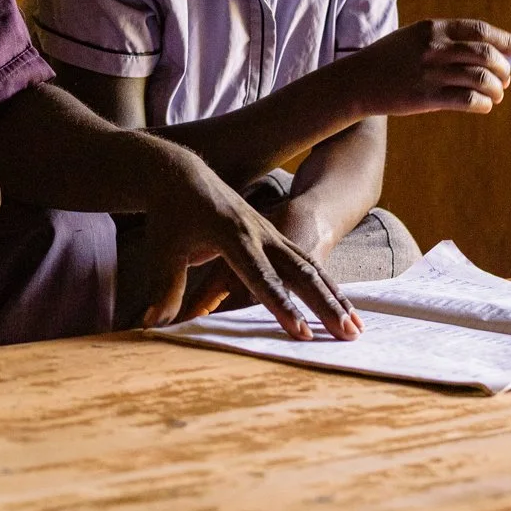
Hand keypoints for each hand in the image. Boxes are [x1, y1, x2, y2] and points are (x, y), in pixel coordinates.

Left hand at [135, 142, 359, 341]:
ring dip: (335, 299)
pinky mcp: (277, 237)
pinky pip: (309, 264)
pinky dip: (329, 288)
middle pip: (299, 272)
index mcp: (231, 236)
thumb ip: (163, 287)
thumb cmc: (170, 216)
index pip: (259, 277)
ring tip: (356, 330)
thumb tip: (153, 323)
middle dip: (323, 305)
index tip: (300, 332)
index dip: (280, 306)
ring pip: (311, 268)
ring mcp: (272, 233)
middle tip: (345, 335)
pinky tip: (345, 311)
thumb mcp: (162, 250)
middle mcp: (259, 234)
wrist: (181, 175)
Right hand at [349, 18, 510, 116]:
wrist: (357, 81)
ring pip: (481, 78)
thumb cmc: (389, 60)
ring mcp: (430, 73)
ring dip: (496, 88)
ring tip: (497, 94)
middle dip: (503, 68)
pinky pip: (468, 99)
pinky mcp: (426, 97)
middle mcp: (434, 48)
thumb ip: (446, 41)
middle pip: (485, 54)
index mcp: (433, 29)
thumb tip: (488, 53)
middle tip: (506, 78)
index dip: (505, 41)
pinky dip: (483, 103)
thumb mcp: (414, 38)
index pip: (480, 31)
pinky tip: (484, 105)